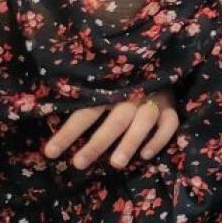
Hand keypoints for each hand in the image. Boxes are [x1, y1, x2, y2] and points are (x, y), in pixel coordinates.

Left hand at [45, 90, 179, 169]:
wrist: (160, 58)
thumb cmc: (122, 79)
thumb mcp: (102, 84)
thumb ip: (86, 100)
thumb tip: (53, 121)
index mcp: (110, 88)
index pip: (86, 112)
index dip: (68, 133)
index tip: (49, 153)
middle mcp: (132, 94)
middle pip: (115, 120)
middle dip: (97, 143)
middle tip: (79, 163)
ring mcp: (154, 99)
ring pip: (143, 121)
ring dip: (130, 142)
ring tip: (115, 164)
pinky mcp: (171, 105)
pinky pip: (170, 123)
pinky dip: (159, 139)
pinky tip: (146, 155)